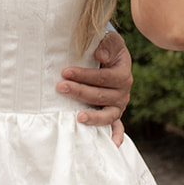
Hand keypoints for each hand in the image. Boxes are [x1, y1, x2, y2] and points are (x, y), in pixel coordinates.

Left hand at [57, 28, 132, 145]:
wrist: (110, 56)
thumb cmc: (106, 48)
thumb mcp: (110, 40)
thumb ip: (108, 44)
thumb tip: (101, 55)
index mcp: (123, 74)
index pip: (105, 77)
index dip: (85, 75)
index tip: (65, 72)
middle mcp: (123, 92)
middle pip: (102, 95)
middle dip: (80, 92)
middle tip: (60, 86)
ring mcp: (119, 105)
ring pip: (108, 114)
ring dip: (93, 116)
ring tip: (78, 116)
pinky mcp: (114, 113)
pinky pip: (117, 127)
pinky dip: (116, 136)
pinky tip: (112, 145)